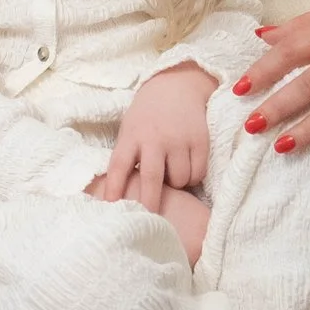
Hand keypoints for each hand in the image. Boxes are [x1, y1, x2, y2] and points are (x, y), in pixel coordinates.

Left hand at [92, 63, 214, 212]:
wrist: (177, 85)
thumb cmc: (148, 115)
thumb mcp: (130, 129)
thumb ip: (128, 156)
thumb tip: (119, 195)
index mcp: (132, 135)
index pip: (119, 165)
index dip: (114, 188)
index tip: (110, 209)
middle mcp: (155, 138)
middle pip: (151, 178)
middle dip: (149, 203)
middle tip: (149, 223)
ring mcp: (179, 139)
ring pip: (179, 180)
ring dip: (176, 186)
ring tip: (172, 175)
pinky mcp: (200, 140)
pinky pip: (197, 173)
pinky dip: (193, 177)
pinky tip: (187, 168)